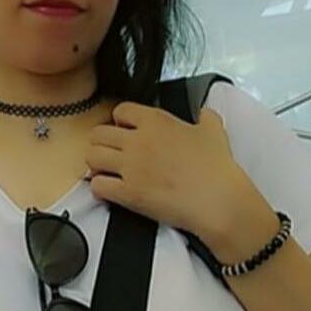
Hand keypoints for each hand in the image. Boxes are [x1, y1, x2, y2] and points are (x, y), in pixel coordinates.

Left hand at [85, 101, 243, 246]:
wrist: (218, 200)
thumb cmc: (218, 167)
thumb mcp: (214, 131)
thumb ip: (205, 116)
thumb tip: (203, 112)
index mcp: (156, 120)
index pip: (120, 110)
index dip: (120, 121)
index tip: (125, 131)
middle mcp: (138, 140)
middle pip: (99, 133)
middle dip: (102, 143)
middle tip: (111, 154)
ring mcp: (130, 166)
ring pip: (92, 157)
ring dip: (96, 164)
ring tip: (107, 172)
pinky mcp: (128, 193)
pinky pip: (97, 186)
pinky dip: (99, 188)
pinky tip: (110, 191)